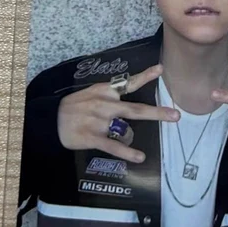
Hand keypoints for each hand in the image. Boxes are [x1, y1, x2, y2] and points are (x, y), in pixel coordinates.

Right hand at [57, 64, 178, 161]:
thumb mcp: (91, 93)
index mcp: (105, 91)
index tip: (161, 69)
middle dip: (157, 113)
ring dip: (129, 138)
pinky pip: (114, 146)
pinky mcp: (92, 137)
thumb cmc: (75, 107)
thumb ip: (111, 94)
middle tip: (176, 115)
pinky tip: (139, 157)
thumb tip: (131, 95)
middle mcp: (104, 105)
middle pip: (136, 109)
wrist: (51, 120)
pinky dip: (128, 153)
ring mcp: (98, 122)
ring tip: (125, 142)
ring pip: (126, 131)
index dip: (145, 76)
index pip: (128, 83)